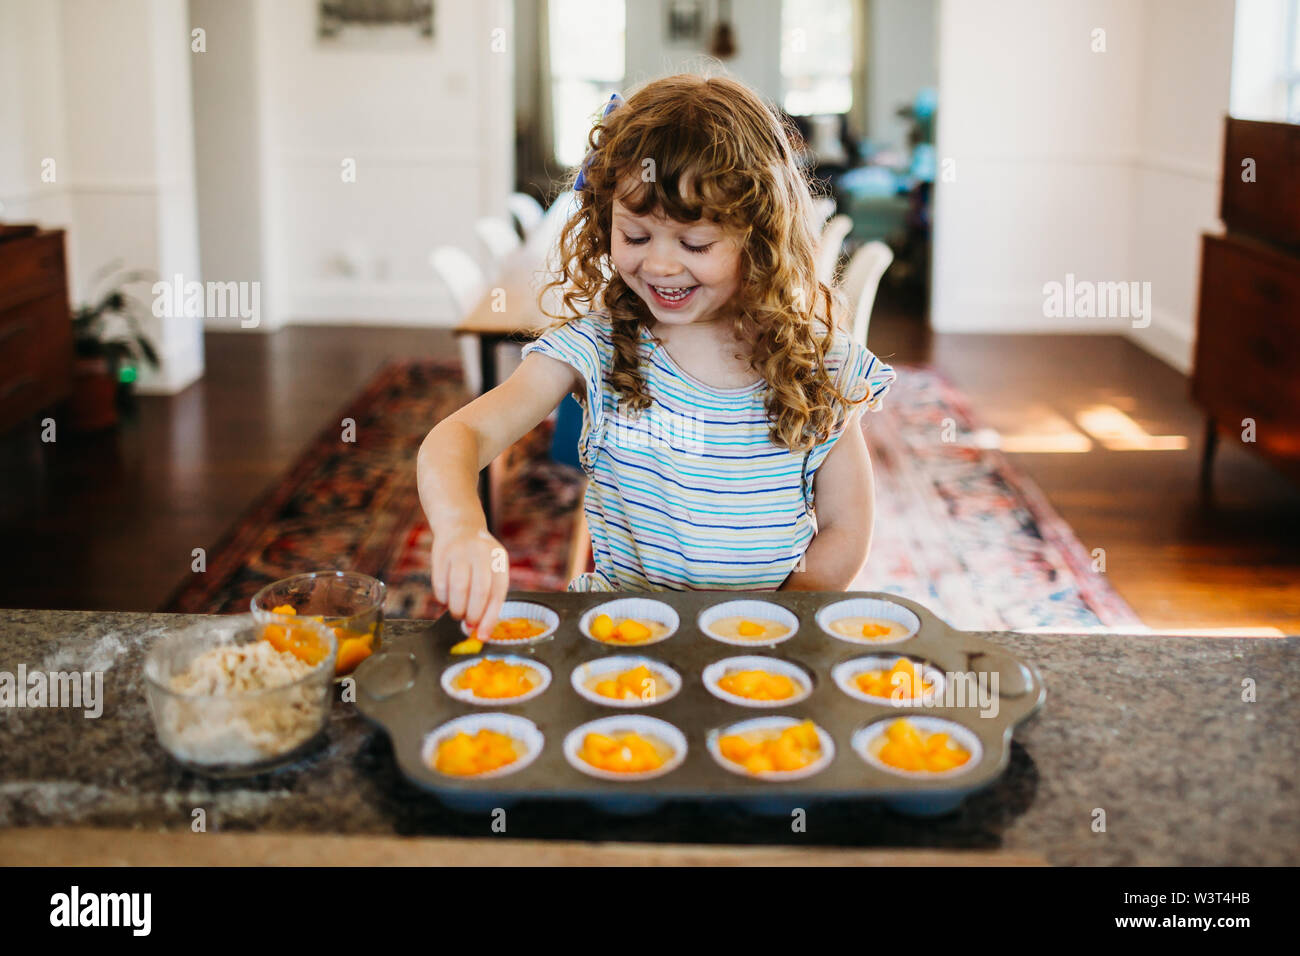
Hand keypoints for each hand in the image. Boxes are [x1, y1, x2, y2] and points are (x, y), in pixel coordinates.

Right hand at [431, 523, 508, 637]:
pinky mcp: (441, 554)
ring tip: (457, 613)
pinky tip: (447, 598)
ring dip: (457, 608)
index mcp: (499, 560)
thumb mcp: (491, 570)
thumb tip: (479, 631)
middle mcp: (482, 553)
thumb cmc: (478, 558)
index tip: (482, 635)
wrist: (459, 526)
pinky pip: (440, 583)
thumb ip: (488, 598)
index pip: (498, 593)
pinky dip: (443, 598)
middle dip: (473, 614)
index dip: (490, 617)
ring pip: (459, 588)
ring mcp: (461, 552)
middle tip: (469, 624)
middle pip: (480, 591)